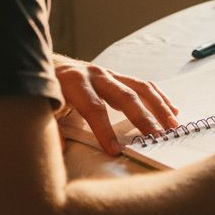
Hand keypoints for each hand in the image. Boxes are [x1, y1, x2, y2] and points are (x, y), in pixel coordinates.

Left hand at [52, 54, 179, 155]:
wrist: (46, 64)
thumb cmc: (45, 91)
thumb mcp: (42, 108)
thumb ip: (49, 128)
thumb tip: (59, 148)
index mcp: (75, 82)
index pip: (94, 108)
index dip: (105, 130)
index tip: (116, 150)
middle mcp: (96, 75)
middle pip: (124, 96)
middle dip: (142, 118)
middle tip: (156, 137)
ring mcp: (109, 73)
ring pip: (140, 88)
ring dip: (159, 107)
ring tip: (172, 125)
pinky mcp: (117, 76)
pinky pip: (143, 86)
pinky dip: (160, 98)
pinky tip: (173, 111)